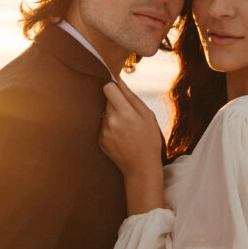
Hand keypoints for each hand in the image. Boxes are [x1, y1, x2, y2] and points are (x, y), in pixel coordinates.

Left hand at [98, 78, 164, 215]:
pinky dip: (110, 127)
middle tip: (129, 116)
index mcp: (124, 113)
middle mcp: (110, 121)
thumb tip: (119, 81)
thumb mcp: (148, 116)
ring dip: (112, 116)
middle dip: (116, 103)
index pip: (108, 88)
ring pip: (104, 113)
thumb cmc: (149, 140)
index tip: (120, 92)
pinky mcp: (99, 140)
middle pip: (106, 100)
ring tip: (126, 129)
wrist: (141, 168)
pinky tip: (121, 137)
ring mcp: (103, 131)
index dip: (114, 88)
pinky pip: (102, 125)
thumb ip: (132, 97)